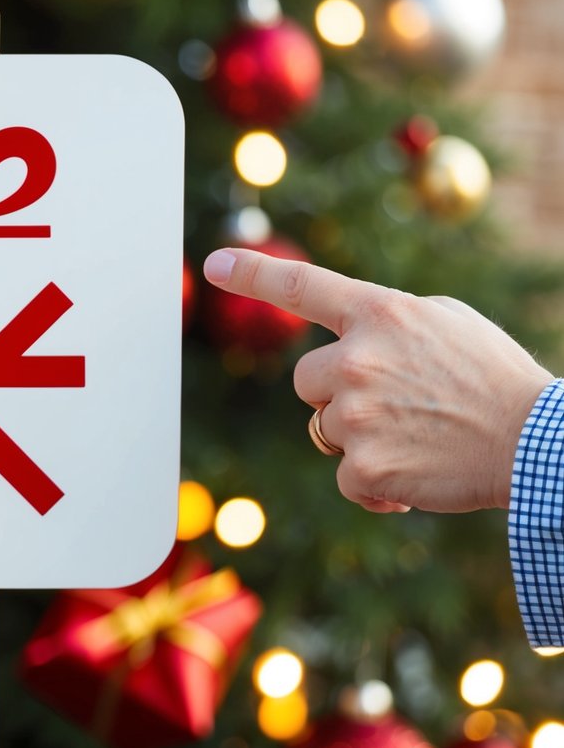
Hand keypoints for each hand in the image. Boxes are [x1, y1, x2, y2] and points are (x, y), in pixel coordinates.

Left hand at [203, 248, 552, 513]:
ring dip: (359, 436)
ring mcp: (356, 414)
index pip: (303, 287)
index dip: (253, 273)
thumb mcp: (444, 322)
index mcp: (381, 314)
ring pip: (324, 427)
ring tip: (418, 435)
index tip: (215, 263)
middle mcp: (358, 359)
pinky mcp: (363, 467)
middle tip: (397, 403)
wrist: (539, 444)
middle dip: (339, 393)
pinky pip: (346, 477)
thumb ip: (386, 322)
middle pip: (306, 380)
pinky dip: (375, 483)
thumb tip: (347, 339)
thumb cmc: (492, 378)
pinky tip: (418, 472)